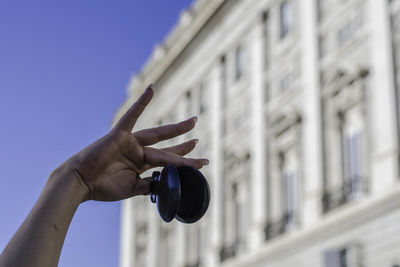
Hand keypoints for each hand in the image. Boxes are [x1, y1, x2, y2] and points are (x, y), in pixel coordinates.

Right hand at [61, 85, 207, 201]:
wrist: (81, 183)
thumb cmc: (103, 187)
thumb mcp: (132, 188)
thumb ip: (150, 185)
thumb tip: (168, 185)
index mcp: (141, 164)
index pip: (167, 161)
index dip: (184, 161)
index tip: (201, 162)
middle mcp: (138, 151)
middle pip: (167, 147)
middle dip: (184, 145)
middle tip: (198, 140)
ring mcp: (130, 142)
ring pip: (158, 134)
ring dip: (176, 128)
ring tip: (193, 122)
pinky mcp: (119, 134)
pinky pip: (131, 115)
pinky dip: (141, 102)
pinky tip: (151, 89)